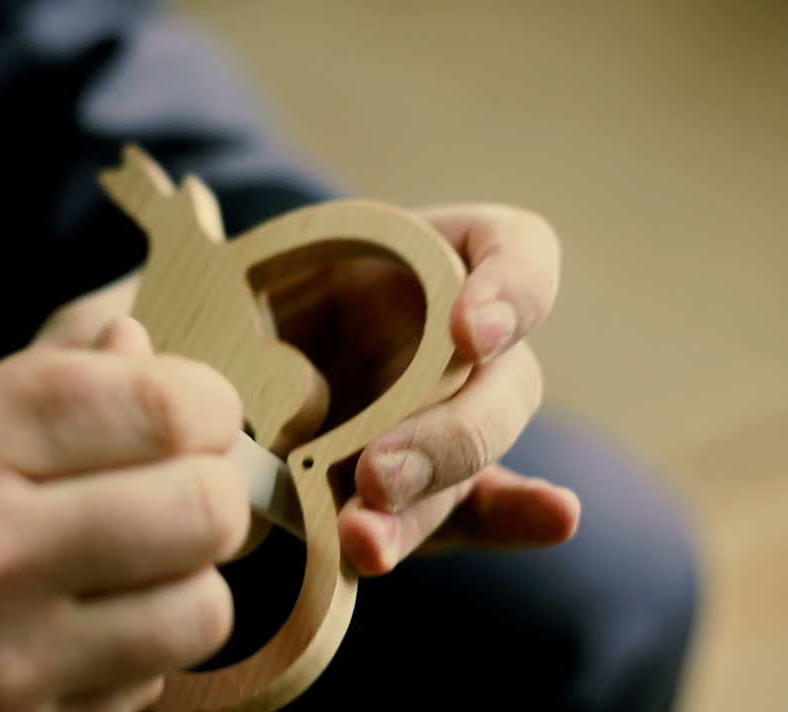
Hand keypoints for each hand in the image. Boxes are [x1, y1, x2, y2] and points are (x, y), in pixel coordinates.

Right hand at [0, 317, 247, 710]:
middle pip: (205, 506)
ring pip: (200, 611)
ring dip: (185, 580)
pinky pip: (144, 689)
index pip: (159, 402)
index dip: (207, 400)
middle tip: (176, 483)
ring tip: (127, 565)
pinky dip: (135, 655)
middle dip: (211, 488)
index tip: (197, 409)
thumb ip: (29, 379)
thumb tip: (140, 341)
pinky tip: (75, 632)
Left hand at [267, 203, 580, 575]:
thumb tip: (257, 380)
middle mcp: (465, 337)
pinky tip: (553, 521)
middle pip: (506, 382)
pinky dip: (512, 522)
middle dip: (448, 435)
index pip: (514, 250)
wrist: (234, 356)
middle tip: (378, 472)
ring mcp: (458, 414)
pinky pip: (484, 508)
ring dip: (424, 504)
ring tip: (364, 538)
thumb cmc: (245, 299)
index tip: (467, 329)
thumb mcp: (242, 272)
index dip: (508, 288)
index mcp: (434, 254)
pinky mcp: (444, 487)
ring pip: (476, 463)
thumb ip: (256, 305)